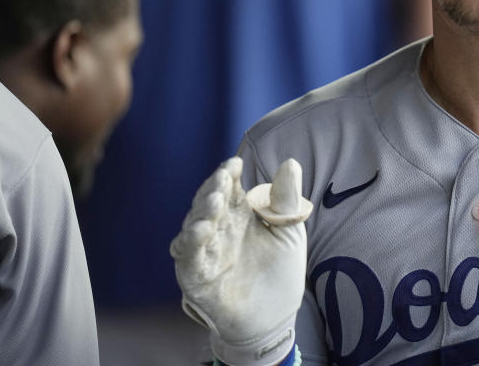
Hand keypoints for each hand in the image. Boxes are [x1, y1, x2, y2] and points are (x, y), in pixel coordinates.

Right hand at [170, 157, 311, 365]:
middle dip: (214, 188)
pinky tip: (200, 230)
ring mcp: (205, 252)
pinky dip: (190, 243)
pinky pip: (187, 257)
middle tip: (224, 178)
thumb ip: (286, 199)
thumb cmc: (279, 269)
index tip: (236, 163)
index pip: (228, 187)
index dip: (229, 174)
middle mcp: (217, 229)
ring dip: (201, 212)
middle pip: (208, 202)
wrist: (275, 316)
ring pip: (194, 225)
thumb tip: (291, 163)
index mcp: (238, 214)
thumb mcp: (289, 230)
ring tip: (215, 201)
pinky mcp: (196, 277)